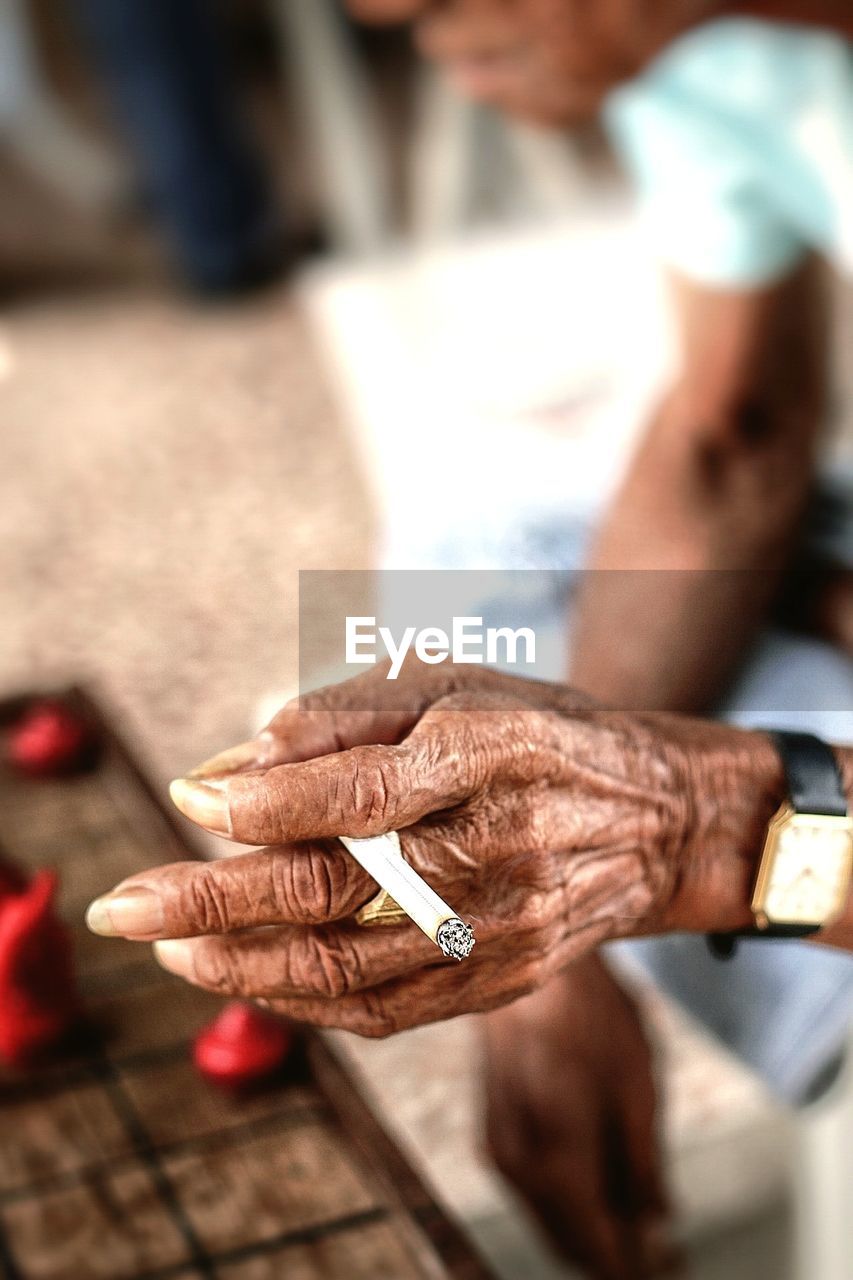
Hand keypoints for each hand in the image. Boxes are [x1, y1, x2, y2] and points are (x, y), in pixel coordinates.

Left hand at [86, 659, 781, 1034]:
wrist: (654, 819)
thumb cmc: (538, 730)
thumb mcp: (454, 682)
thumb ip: (344, 715)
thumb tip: (234, 762)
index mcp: (491, 752)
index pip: (361, 791)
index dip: (265, 802)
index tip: (186, 799)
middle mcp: (500, 847)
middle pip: (339, 889)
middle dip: (214, 901)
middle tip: (123, 907)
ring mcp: (505, 928)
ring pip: (353, 968)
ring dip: (245, 964)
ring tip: (169, 948)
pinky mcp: (504, 980)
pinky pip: (388, 1010)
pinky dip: (305, 1001)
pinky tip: (247, 977)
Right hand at [483, 954, 680, 1279]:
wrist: (525, 958)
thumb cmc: (585, 1010)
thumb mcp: (637, 1085)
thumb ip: (646, 1163)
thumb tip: (659, 1222)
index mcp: (559, 1159)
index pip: (598, 1247)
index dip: (633, 1266)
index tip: (669, 1267)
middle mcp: (519, 1165)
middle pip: (569, 1241)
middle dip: (614, 1250)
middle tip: (661, 1246)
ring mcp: (500, 1147)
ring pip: (549, 1216)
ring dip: (591, 1225)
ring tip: (640, 1212)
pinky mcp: (493, 1127)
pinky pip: (534, 1186)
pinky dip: (567, 1196)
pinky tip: (601, 1177)